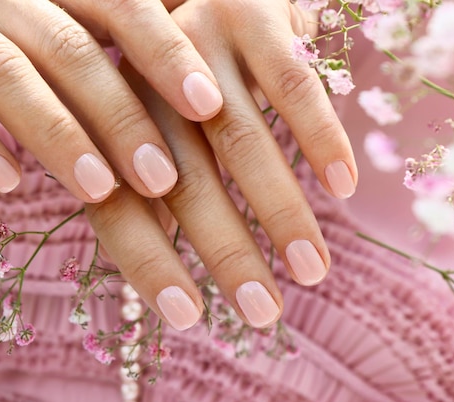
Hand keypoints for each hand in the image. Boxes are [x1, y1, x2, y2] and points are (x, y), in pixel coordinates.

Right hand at [0, 0, 221, 201]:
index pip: (119, 3)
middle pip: (68, 46)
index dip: (165, 51)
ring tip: (98, 191)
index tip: (210, 106)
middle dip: (119, 113)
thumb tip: (197, 100)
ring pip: (2, 68)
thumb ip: (109, 38)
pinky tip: (6, 182)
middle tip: (162, 178)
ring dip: (56, 132)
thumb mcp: (51, 15)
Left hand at [86, 0, 356, 329]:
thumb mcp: (151, 127)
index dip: (150, 264)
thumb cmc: (178, 77)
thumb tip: (165, 267)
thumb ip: (154, 186)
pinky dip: (319, 138)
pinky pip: (294, 84)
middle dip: (225, 253)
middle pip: (183, 183)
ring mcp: (199, 44)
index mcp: (111, 119)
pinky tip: (342, 189)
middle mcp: (146, 81)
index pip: (119, 205)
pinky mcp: (253, 13)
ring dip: (279, 212)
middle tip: (263, 314)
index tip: (190, 319)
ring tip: (312, 270)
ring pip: (242, 140)